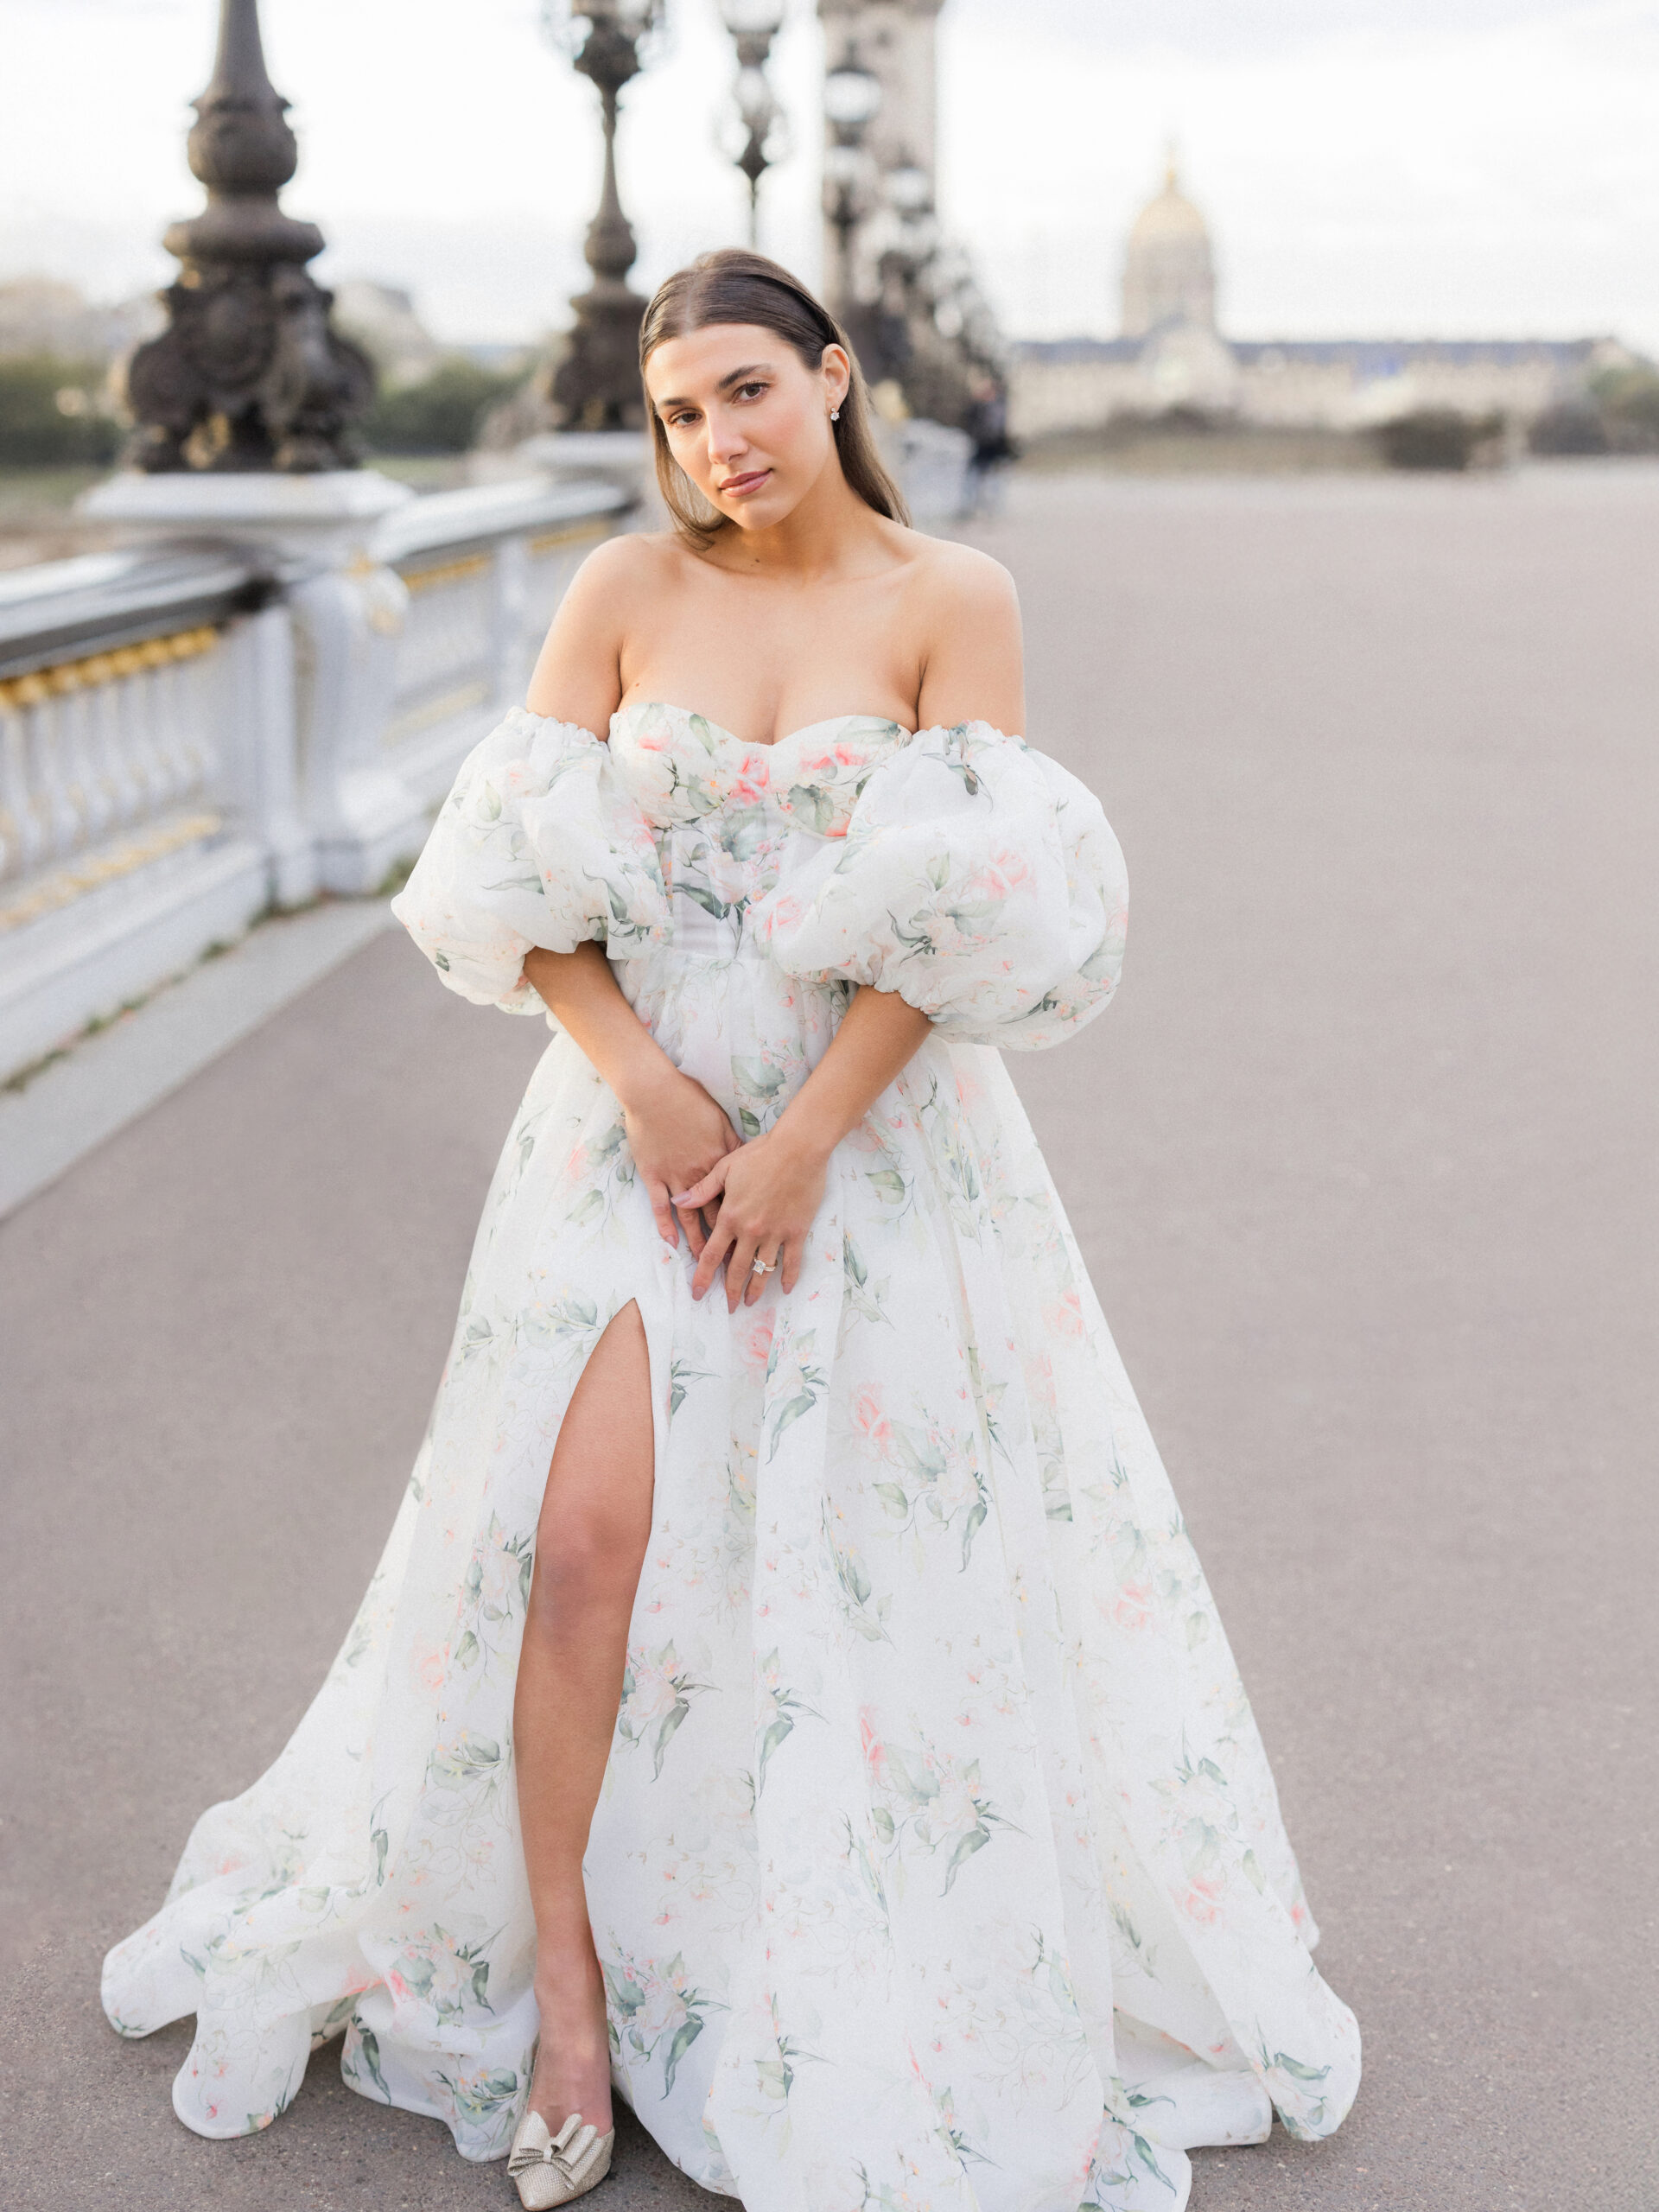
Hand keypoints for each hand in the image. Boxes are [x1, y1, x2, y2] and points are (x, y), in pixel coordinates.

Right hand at [619, 1064, 740, 1256]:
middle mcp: (700, 1176)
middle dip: (725, 1241)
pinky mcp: (653, 1175)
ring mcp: (675, 1177)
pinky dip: (665, 1225)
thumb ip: (733, 1144)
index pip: (736, 1200)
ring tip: (702, 1264)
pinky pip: (660, 1206)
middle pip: (716, 1215)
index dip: (745, 1222)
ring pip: (690, 1217)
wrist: (655, 1091)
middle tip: (732, 1265)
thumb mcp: (720, 1120)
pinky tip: (670, 1243)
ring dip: (697, 1242)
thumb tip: (748, 1159)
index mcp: (720, 1163)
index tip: (754, 1241)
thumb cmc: (689, 1099)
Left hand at [678, 1128, 828, 1310]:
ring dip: (755, 1289)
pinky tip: (785, 1288)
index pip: (711, 1255)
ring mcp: (775, 1234)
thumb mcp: (724, 1168)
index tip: (697, 1294)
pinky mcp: (797, 1231)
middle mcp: (751, 1231)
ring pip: (763, 1270)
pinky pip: (791, 1261)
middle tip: (727, 1307)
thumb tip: (677, 1203)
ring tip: (750, 1302)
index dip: (702, 1277)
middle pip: (736, 1269)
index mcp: (730, 1217)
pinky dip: (788, 1277)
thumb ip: (702, 1190)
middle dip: (729, 1291)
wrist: (798, 1149)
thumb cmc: (760, 1154)